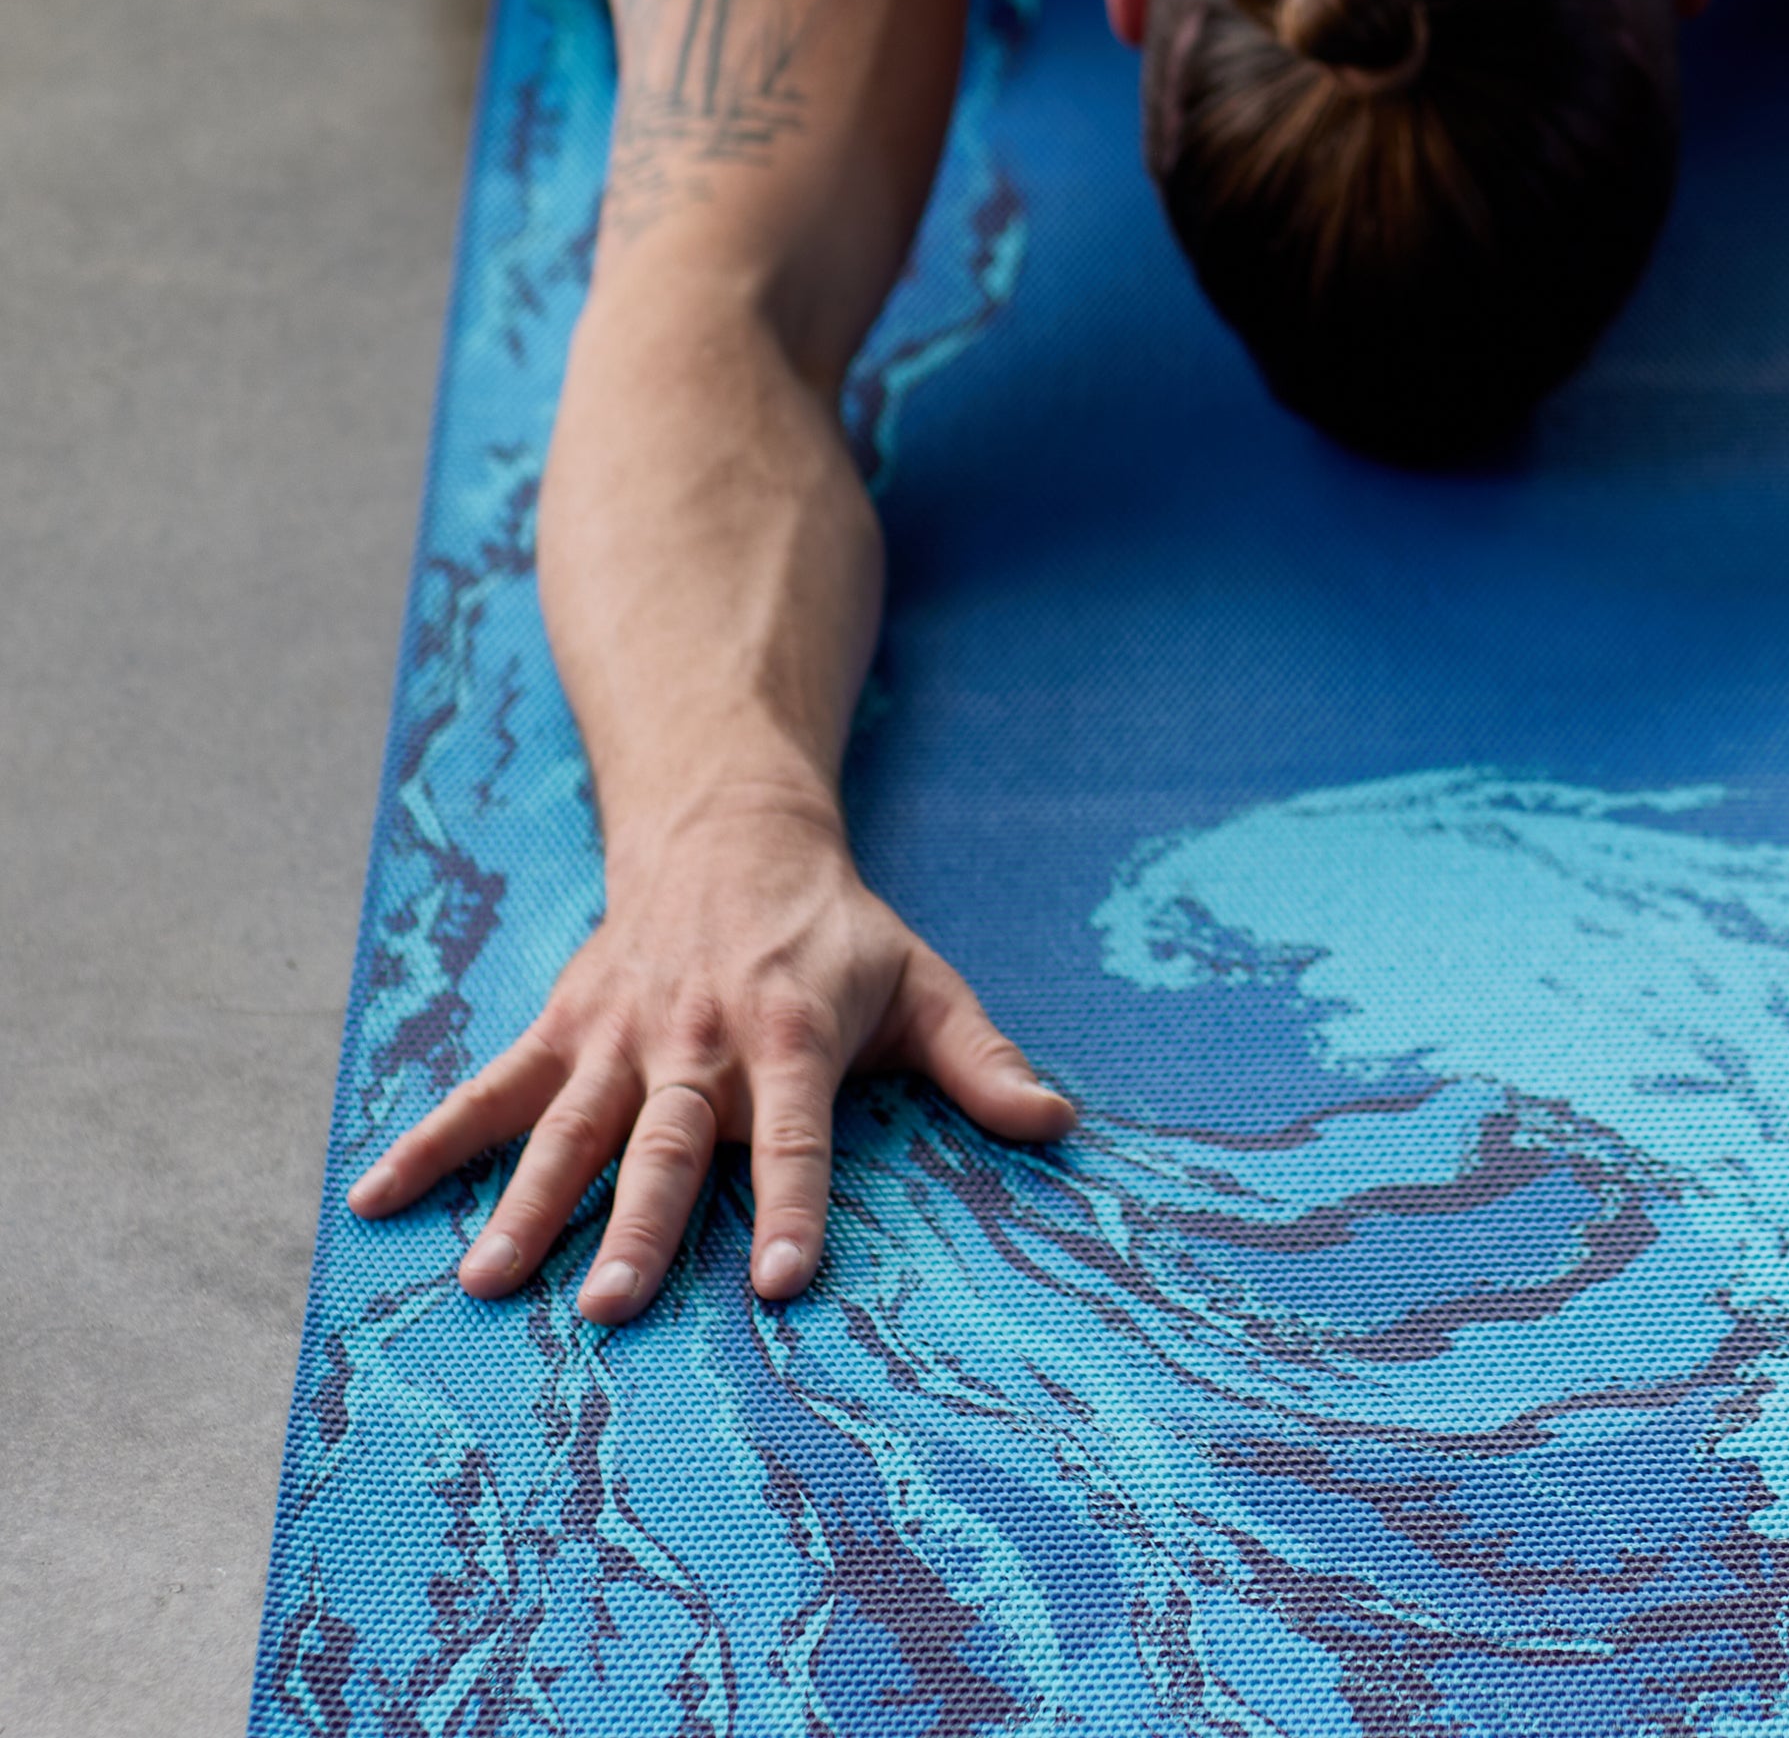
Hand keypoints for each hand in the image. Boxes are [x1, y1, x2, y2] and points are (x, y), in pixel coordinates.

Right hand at [346, 789, 1073, 1322]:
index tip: (779, 1281)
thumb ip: (982, 1062)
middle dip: (639, 1225)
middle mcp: (699, 1040)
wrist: (732, 833)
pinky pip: (489, 1091)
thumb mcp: (921, 983)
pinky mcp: (563, 1030)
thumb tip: (1058, 1124)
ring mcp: (620, 1036)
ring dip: (528, 1203)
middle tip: (611, 1308)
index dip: (792, 1203)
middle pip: (668, 1143)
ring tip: (488, 1282)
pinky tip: (376, 1199)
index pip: (799, 1132)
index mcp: (792, 1034)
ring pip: (570, 1128)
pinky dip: (432, 1141)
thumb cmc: (837, 933)